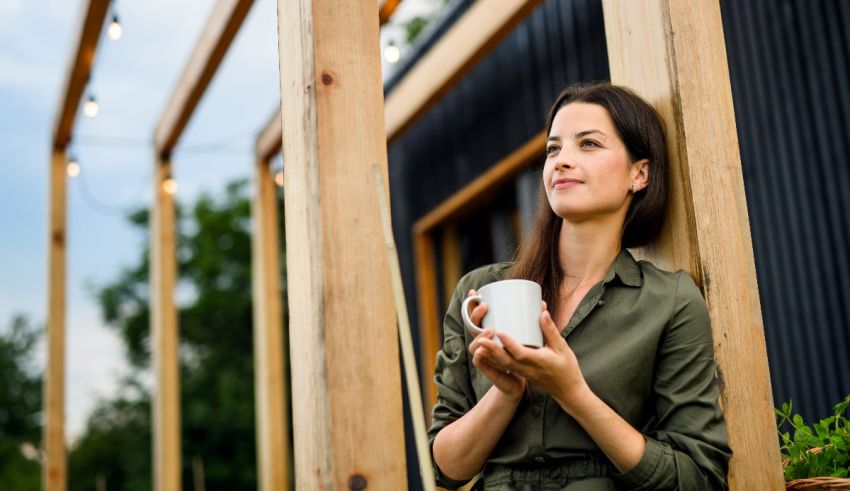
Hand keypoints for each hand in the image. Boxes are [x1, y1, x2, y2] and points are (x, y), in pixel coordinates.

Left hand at [471, 301, 587, 407]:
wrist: (567, 391)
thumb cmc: (567, 368)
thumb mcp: (562, 348)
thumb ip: (551, 330)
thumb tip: (542, 312)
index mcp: (539, 361)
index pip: (521, 353)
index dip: (509, 343)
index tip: (499, 332)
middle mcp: (528, 369)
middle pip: (506, 361)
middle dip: (492, 350)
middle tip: (481, 339)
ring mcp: (523, 373)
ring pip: (503, 365)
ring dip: (490, 356)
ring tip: (479, 344)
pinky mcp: (521, 373)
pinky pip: (505, 367)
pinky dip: (494, 361)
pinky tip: (486, 353)